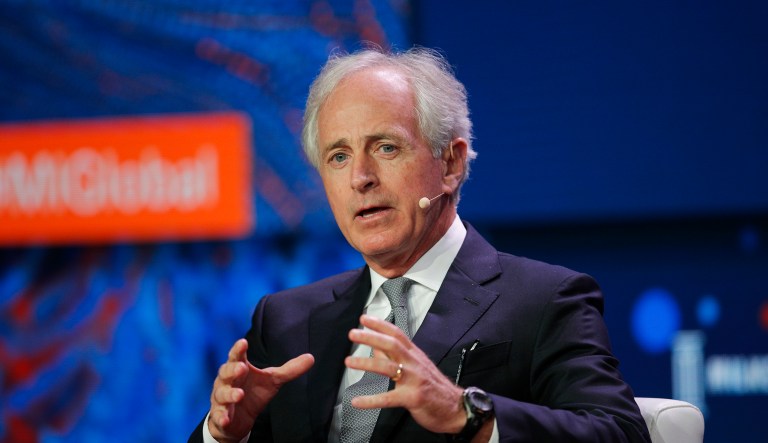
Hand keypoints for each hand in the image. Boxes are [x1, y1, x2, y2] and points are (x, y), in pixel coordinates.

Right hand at [208, 338, 313, 441]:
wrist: (239, 419)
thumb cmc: (254, 392)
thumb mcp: (273, 380)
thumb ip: (289, 369)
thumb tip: (311, 358)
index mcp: (239, 368)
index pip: (237, 356)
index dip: (239, 349)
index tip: (243, 342)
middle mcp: (227, 381)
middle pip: (226, 372)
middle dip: (233, 370)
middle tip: (242, 368)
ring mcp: (221, 398)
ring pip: (222, 394)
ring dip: (230, 394)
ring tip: (240, 394)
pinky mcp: (220, 415)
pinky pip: (218, 415)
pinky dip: (221, 417)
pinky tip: (226, 418)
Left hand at [344, 314, 465, 433]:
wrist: (456, 408)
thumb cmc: (434, 387)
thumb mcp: (417, 367)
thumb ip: (396, 358)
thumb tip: (376, 349)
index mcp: (414, 355)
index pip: (397, 334)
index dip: (380, 324)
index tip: (364, 318)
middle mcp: (414, 364)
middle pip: (392, 345)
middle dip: (372, 337)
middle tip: (353, 334)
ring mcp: (414, 380)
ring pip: (389, 368)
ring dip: (367, 364)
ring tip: (349, 362)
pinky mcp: (413, 398)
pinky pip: (389, 398)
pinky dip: (371, 400)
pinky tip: (357, 401)